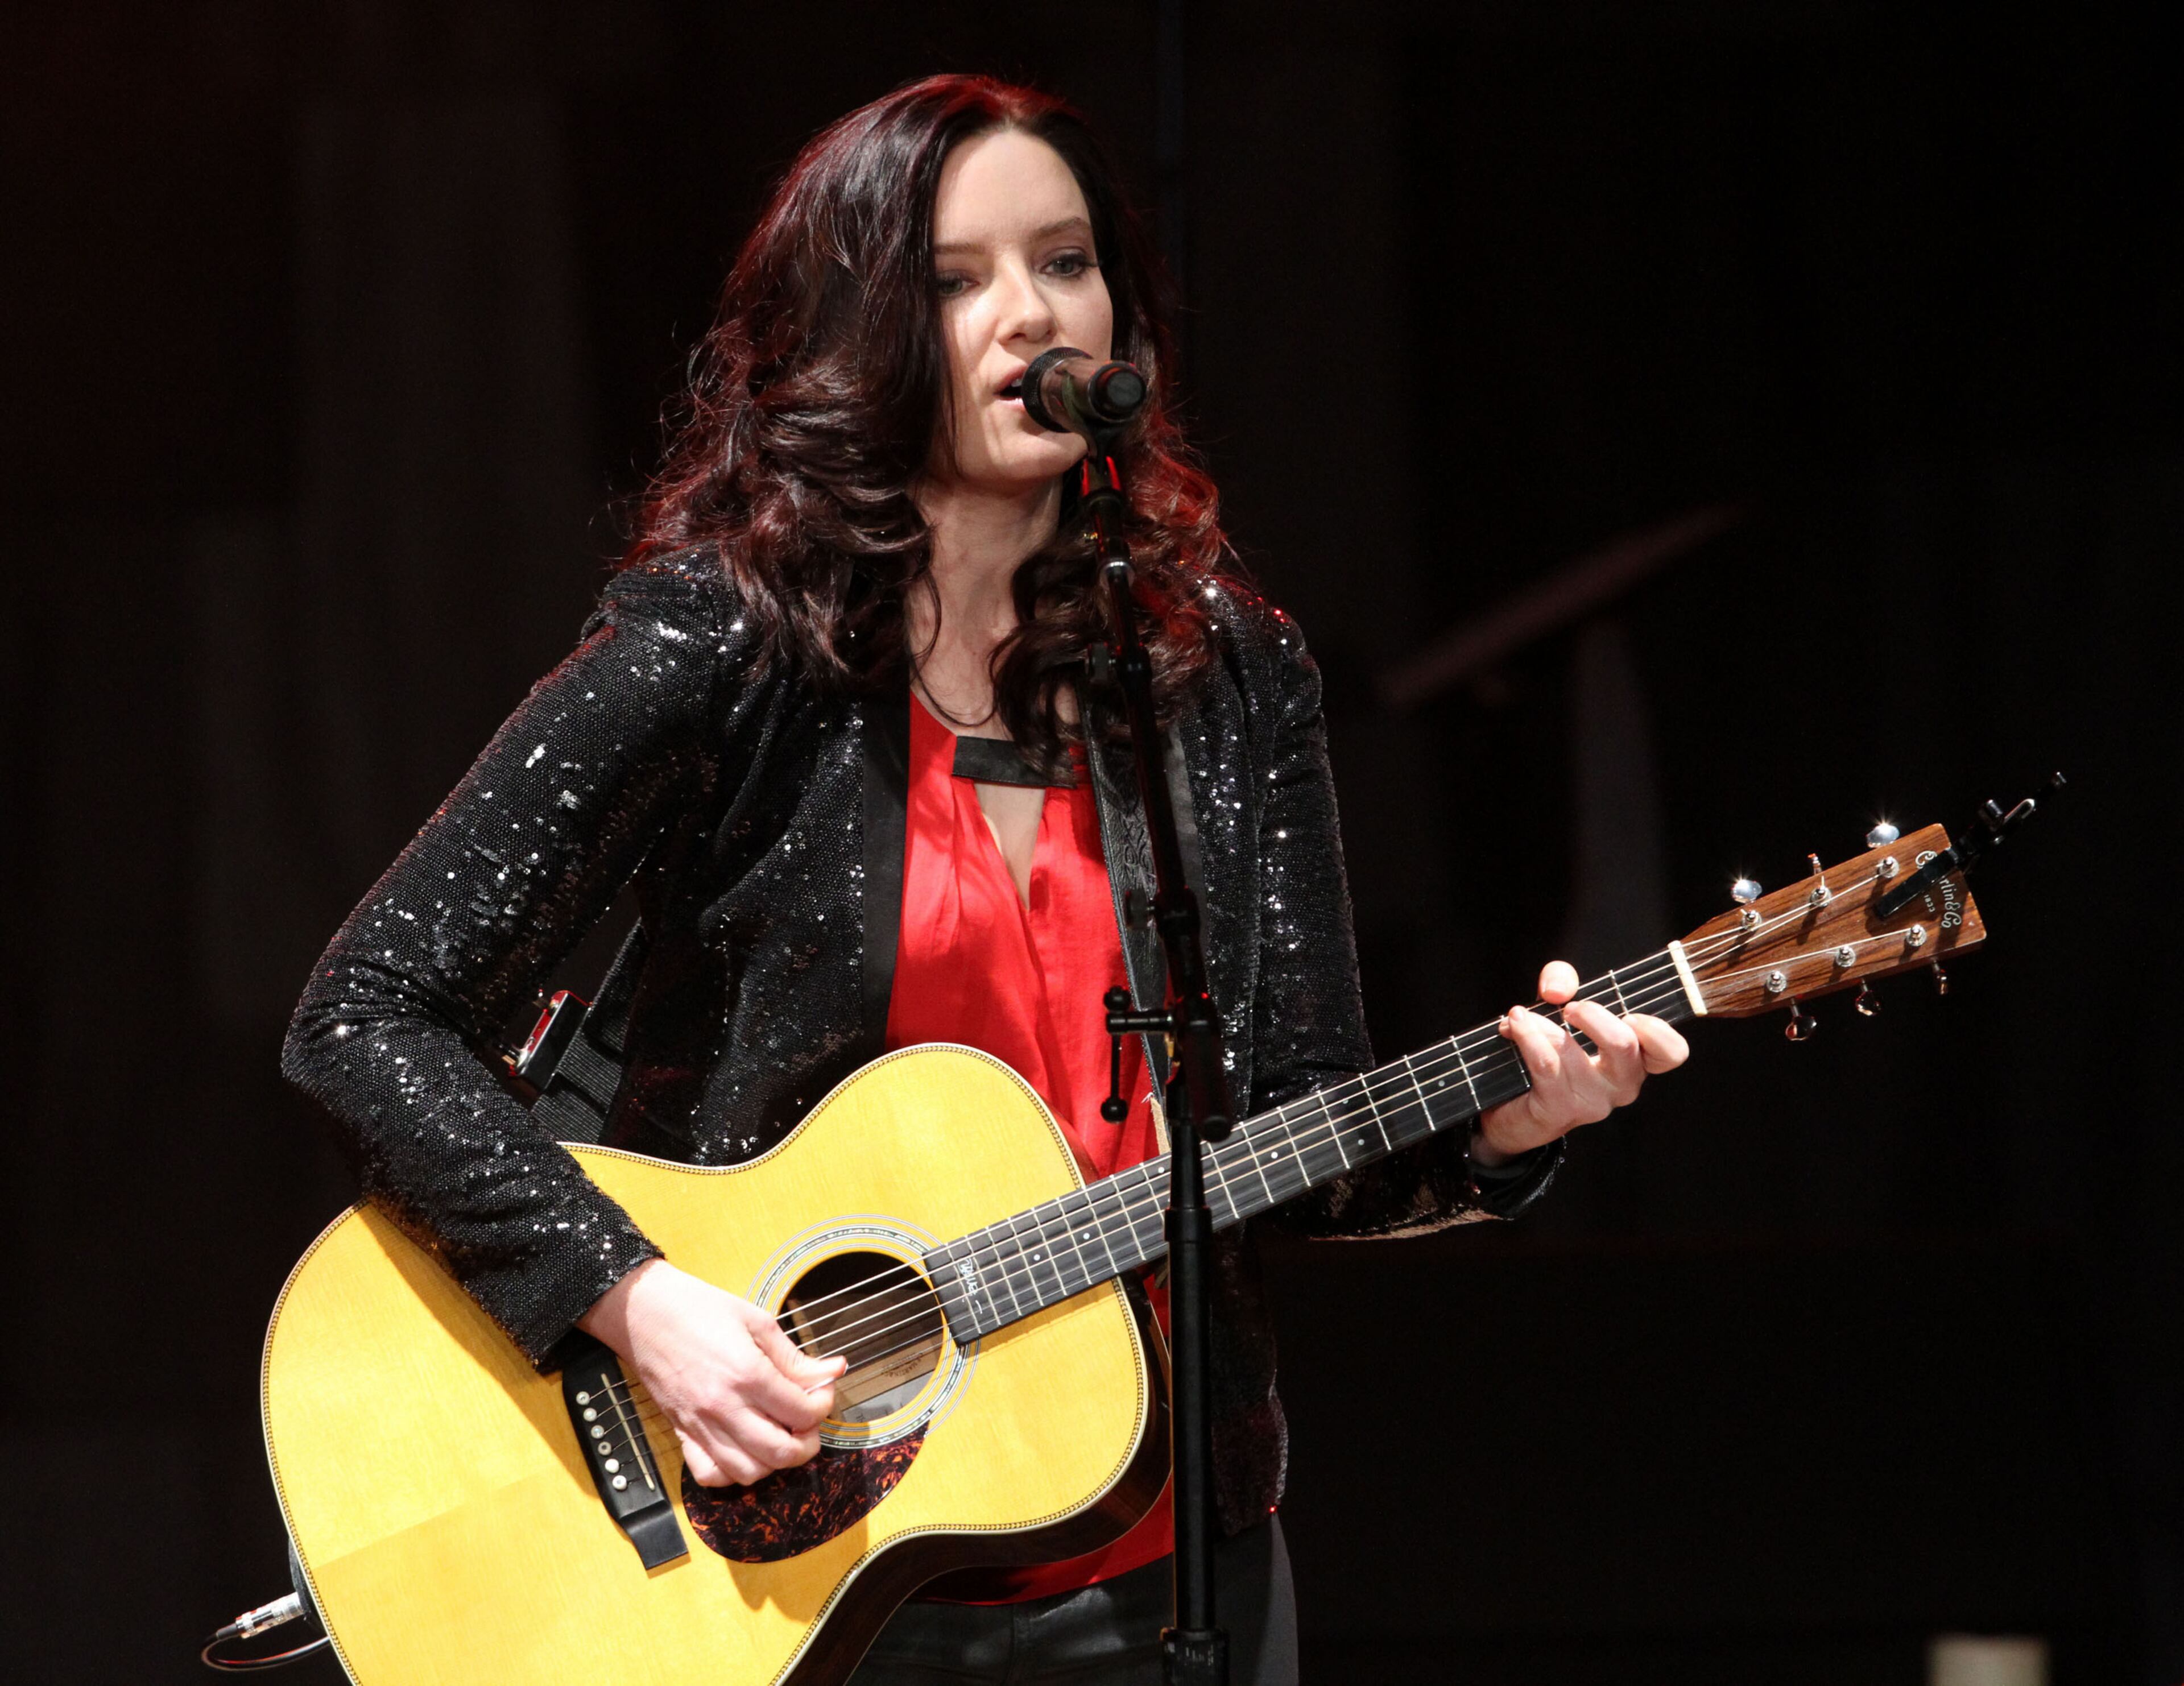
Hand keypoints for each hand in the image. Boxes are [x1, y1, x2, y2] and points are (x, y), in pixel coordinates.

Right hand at [578, 1258, 843, 1486]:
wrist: (642, 1310)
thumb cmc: (697, 1308)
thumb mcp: (756, 1320)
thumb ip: (794, 1355)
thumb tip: (833, 1370)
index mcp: (747, 1374)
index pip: (802, 1412)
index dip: (822, 1404)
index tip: (821, 1391)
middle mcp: (724, 1407)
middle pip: (781, 1453)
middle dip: (808, 1443)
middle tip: (808, 1422)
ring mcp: (700, 1425)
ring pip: (749, 1472)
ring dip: (773, 1461)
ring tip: (779, 1435)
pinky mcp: (681, 1432)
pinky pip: (709, 1474)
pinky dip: (732, 1472)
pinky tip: (744, 1448)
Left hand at [1475, 960, 1689, 1163]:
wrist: (1515, 1109)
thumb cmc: (1550, 1054)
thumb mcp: (1561, 1008)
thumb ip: (1563, 980)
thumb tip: (1556, 989)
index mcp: (1635, 1060)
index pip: (1671, 1052)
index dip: (1657, 1030)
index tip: (1629, 1014)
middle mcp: (1621, 1085)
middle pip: (1624, 1044)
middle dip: (1592, 1014)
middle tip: (1569, 1007)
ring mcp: (1591, 1103)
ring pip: (1570, 1052)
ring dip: (1540, 1025)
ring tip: (1520, 1017)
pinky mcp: (1558, 1111)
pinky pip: (1544, 1065)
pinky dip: (1526, 1037)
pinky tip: (1512, 1026)